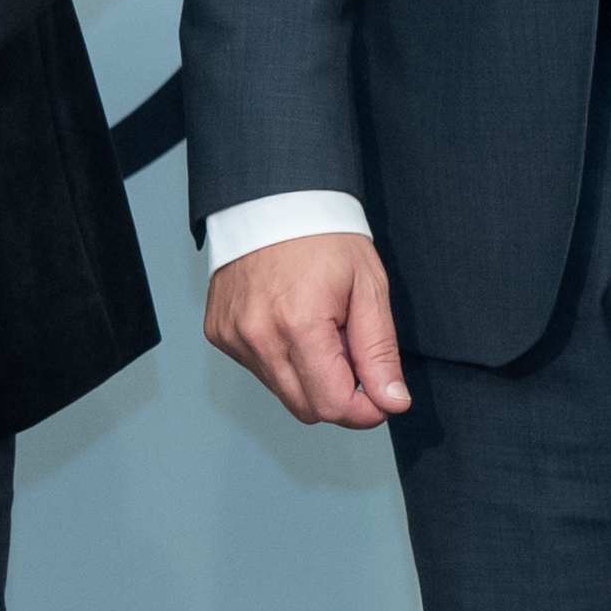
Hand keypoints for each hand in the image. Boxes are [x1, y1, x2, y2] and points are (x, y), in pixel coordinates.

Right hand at [206, 230, 410, 426]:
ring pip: (282, 392)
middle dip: (338, 393)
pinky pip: (258, 370)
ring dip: (309, 376)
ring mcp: (234, 336)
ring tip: (318, 329)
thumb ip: (380, 352)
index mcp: (300, 324)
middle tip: (350, 350)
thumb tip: (392, 402)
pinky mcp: (219, 334)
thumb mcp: (369, 289)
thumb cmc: (325, 237)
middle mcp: (258, 336)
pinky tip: (289, 322)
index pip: (334, 406)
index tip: (380, 396)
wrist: (275, 199)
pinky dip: (280, 358)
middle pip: (307, 409)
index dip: (365, 410)